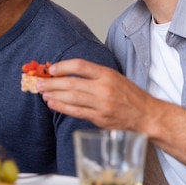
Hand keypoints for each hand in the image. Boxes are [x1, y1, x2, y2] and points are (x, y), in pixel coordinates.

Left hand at [37, 58, 155, 131]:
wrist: (147, 116)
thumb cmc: (129, 95)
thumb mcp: (114, 77)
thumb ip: (93, 74)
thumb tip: (66, 72)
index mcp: (107, 74)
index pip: (80, 66)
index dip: (62, 66)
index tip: (51, 69)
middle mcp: (104, 88)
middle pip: (71, 83)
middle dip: (51, 82)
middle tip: (38, 82)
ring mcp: (101, 105)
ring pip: (71, 98)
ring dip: (53, 95)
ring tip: (42, 93)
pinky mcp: (100, 119)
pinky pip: (76, 112)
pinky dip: (61, 107)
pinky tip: (52, 103)